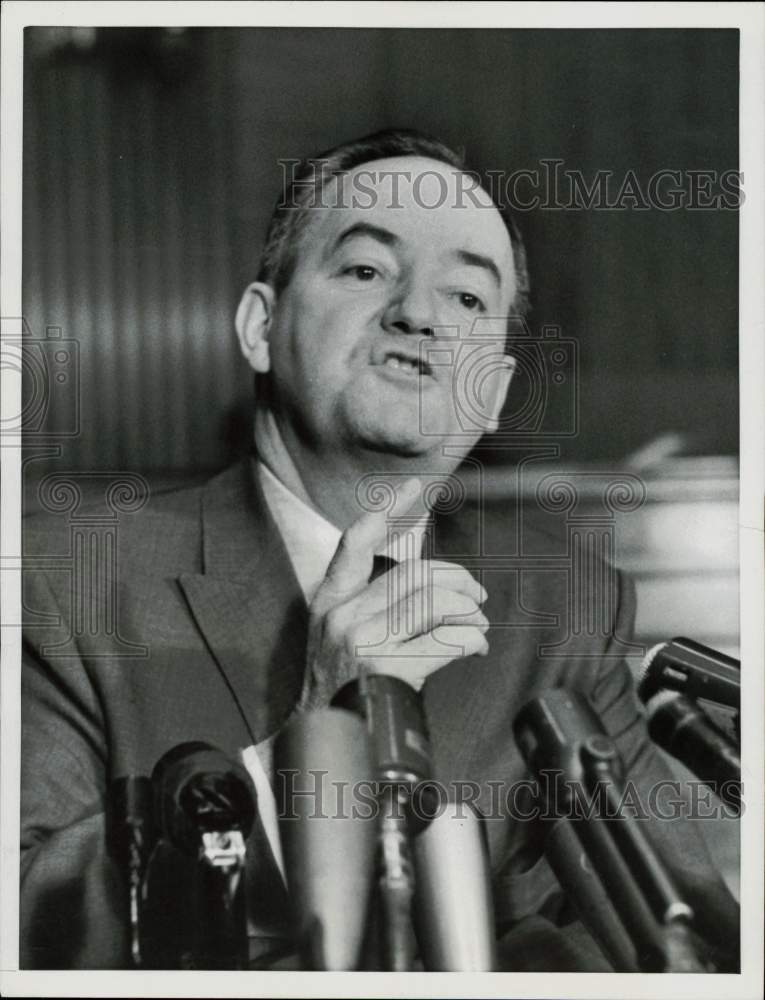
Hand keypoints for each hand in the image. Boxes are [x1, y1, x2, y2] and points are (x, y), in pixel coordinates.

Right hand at [304, 478, 488, 703]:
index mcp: (330, 598)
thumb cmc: (339, 684)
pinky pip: (445, 640)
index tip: (413, 487)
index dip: (386, 509)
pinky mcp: (385, 666)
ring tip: (477, 624)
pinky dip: (469, 640)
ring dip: (467, 612)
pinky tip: (473, 647)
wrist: (323, 734)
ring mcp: (362, 639)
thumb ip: (371, 602)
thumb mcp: (338, 633)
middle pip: (415, 574)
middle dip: (457, 581)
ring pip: (434, 602)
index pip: (357, 541)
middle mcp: (343, 613)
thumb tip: (430, 583)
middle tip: (476, 597)